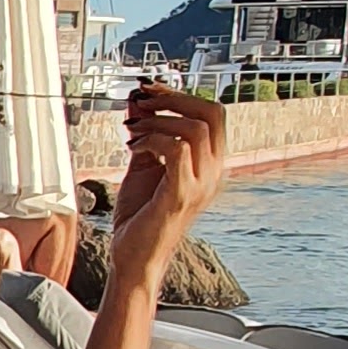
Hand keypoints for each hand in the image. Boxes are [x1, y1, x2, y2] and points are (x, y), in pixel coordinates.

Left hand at [107, 84, 226, 286]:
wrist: (134, 257)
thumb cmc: (140, 215)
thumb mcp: (143, 163)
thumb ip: (145, 131)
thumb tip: (138, 98)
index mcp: (210, 163)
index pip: (212, 113)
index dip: (180, 94)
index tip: (148, 91)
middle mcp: (214, 172)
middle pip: (212, 113)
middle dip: (174, 98)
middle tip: (142, 100)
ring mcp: (202, 184)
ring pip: (196, 128)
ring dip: (159, 120)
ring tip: (133, 130)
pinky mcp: (182, 195)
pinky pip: (178, 150)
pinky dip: (153, 140)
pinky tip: (133, 149)